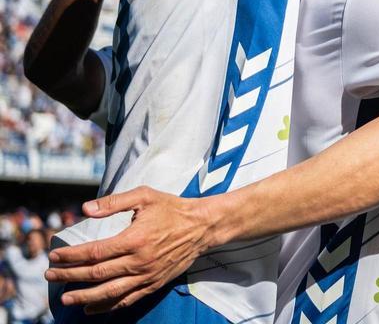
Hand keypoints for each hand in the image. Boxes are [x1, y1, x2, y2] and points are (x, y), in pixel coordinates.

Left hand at [45, 186, 216, 312]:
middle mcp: (139, 261)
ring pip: (109, 291)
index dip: (71, 256)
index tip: (54, 256)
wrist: (202, 226)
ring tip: (65, 298)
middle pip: (96, 273)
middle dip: (69, 276)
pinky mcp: (154, 284)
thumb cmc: (172, 209)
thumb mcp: (145, 196)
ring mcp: (147, 275)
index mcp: (135, 239)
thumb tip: (85, 209)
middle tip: (50, 276)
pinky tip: (91, 308)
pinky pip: (127, 299)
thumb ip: (114, 202)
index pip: (94, 252)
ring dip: (83, 296)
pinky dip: (107, 306)